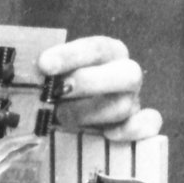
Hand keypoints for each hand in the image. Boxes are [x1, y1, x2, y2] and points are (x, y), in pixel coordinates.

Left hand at [40, 35, 161, 142]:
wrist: (71, 115)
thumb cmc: (60, 89)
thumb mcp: (52, 75)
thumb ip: (46, 71)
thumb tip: (34, 70)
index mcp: (108, 52)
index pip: (97, 48)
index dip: (71, 55)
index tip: (44, 65)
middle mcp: (126, 74)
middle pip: (127, 74)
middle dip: (89, 82)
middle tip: (57, 92)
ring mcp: (134, 101)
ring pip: (125, 105)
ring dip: (91, 113)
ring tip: (62, 117)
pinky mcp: (138, 126)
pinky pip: (149, 125)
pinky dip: (133, 130)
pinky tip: (108, 134)